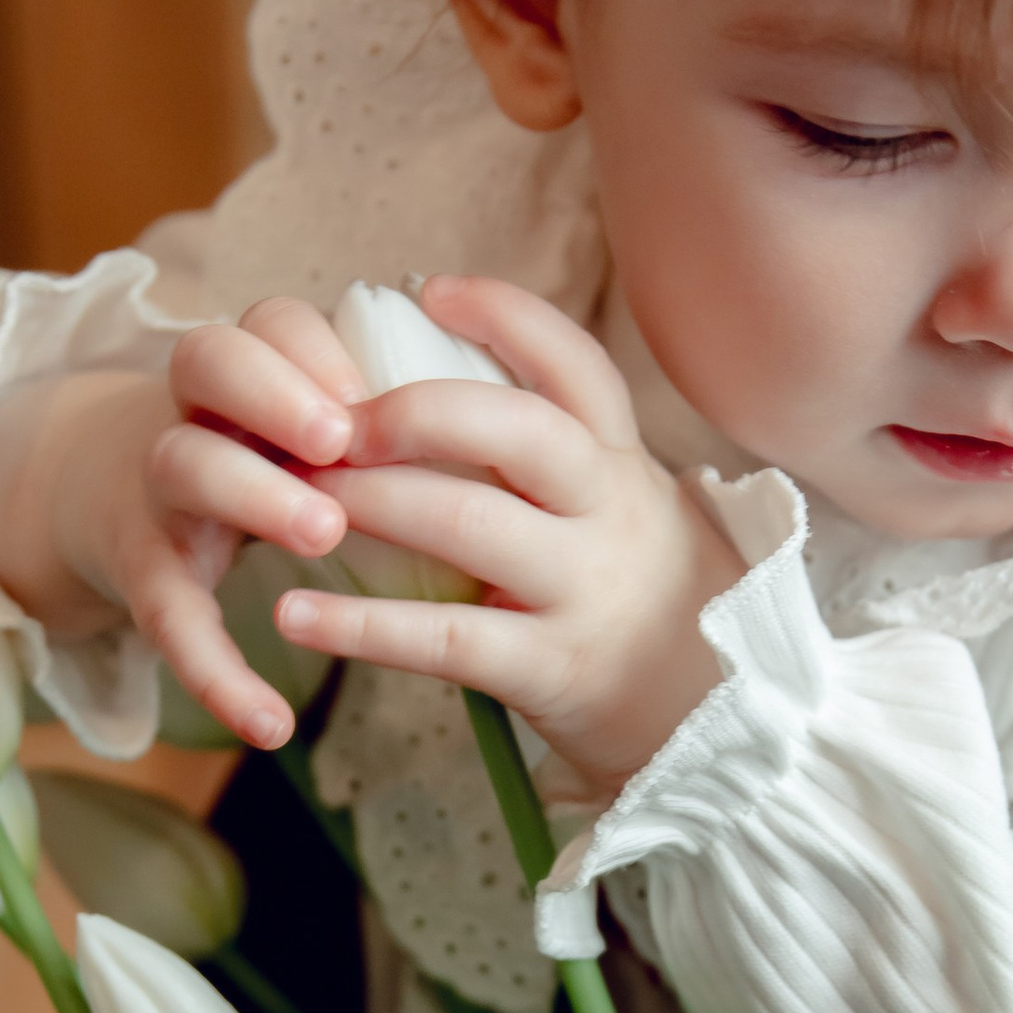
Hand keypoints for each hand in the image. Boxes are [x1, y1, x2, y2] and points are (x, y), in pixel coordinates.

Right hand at [0, 301, 368, 750]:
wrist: (94, 491)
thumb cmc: (239, 453)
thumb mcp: (284, 419)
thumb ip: (362, 418)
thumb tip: (492, 435)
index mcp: (245, 369)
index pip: (270, 322)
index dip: (315, 349)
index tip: (368, 391)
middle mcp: (195, 412)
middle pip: (208, 362)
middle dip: (276, 394)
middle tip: (340, 440)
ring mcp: (159, 488)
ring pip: (184, 466)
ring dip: (253, 492)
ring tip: (323, 533)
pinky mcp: (142, 570)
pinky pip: (170, 618)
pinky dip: (217, 673)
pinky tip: (269, 725)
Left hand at [272, 277, 741, 801]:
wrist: (721, 723)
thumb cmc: (640, 601)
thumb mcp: (623, 512)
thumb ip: (556, 460)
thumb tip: (433, 391)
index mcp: (622, 463)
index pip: (575, 365)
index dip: (504, 316)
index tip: (429, 289)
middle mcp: (611, 513)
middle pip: (518, 429)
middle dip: (415, 411)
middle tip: (333, 421)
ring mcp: (584, 590)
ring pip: (470, 523)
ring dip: (371, 500)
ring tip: (291, 496)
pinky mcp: (552, 669)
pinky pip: (444, 639)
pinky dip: (360, 625)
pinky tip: (294, 613)